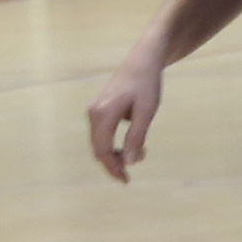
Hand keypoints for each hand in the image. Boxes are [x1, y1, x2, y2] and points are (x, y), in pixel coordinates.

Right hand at [86, 55, 165, 182]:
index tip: (126, 180)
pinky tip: (132, 141)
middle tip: (133, 171)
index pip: (103, 151)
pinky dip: (114, 143)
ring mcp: (95, 110)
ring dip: (116, 153)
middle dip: (114, 163)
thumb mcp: (146, 112)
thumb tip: (128, 163)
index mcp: (103, 115)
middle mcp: (94, 114)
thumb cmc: (147, 84)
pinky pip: (103, 134)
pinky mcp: (99, 109)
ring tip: (140, 151)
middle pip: (99, 149)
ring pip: (100, 142)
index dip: (113, 168)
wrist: (143, 60)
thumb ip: (136, 137)